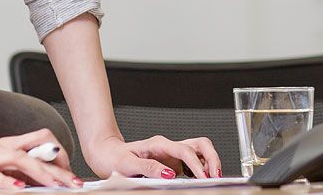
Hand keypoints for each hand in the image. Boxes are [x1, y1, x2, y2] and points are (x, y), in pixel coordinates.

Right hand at [0, 129, 80, 188]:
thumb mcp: (1, 163)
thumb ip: (21, 168)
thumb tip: (45, 178)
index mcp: (11, 143)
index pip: (43, 138)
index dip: (59, 153)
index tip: (69, 171)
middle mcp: (3, 147)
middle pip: (37, 148)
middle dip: (59, 166)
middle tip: (74, 182)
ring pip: (20, 159)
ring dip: (40, 172)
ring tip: (55, 185)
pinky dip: (7, 182)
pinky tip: (19, 189)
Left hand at [83, 134, 220, 179]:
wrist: (106, 154)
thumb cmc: (114, 157)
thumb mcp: (127, 164)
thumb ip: (149, 168)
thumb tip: (169, 174)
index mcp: (159, 144)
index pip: (185, 151)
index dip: (197, 164)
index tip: (203, 177)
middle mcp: (169, 146)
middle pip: (200, 145)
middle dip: (211, 158)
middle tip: (216, 175)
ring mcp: (172, 154)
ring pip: (199, 151)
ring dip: (209, 162)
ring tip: (212, 177)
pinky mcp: (172, 162)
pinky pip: (192, 162)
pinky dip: (200, 168)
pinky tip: (201, 178)